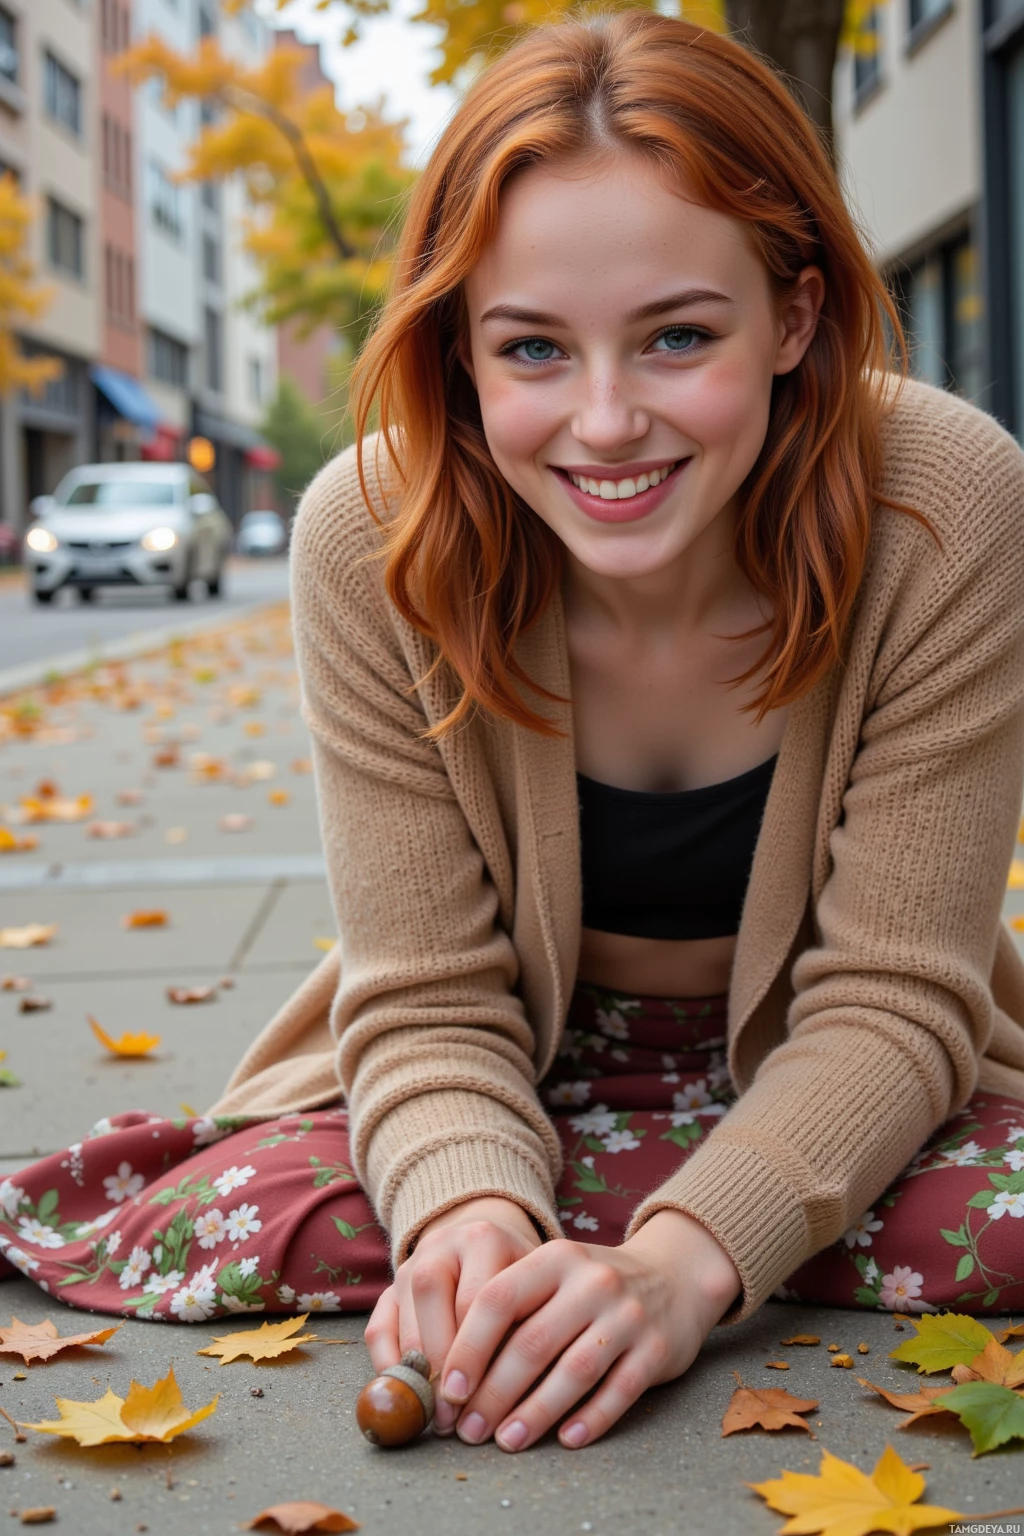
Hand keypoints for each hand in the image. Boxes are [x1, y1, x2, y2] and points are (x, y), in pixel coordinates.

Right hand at [363, 1196, 544, 1432]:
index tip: (477, 1401)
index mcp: (485, 1239)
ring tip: (431, 1413)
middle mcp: (443, 1243)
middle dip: (439, 1359)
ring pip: (401, 1310)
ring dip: (414, 1367)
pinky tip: (405, 1396)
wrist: (490, 1251)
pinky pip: (378, 1327)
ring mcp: (412, 1263)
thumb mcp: (533, 1296)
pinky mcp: (390, 1289)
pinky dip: (386, 1365)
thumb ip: (523, 1332)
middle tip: (450, 1411)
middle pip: (430, 1292)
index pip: (476, 1296)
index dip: (474, 1352)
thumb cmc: (522, 1287)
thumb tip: (505, 1398)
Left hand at [436, 1208, 740, 1451]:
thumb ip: (510, 1308)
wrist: (674, 1277)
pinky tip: (566, 1439)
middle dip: (494, 1393)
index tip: (448, 1389)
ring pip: (573, 1371)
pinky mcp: (656, 1349)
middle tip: (469, 1429)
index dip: (469, 1347)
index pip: (499, 1299)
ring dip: (536, 1412)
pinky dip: (590, 1419)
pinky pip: (618, 1392)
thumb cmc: (591, 1286)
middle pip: (532, 1342)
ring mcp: (627, 1315)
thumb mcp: (553, 1275)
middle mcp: (592, 1282)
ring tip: (507, 1440)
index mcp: (555, 1258)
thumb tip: (451, 1370)